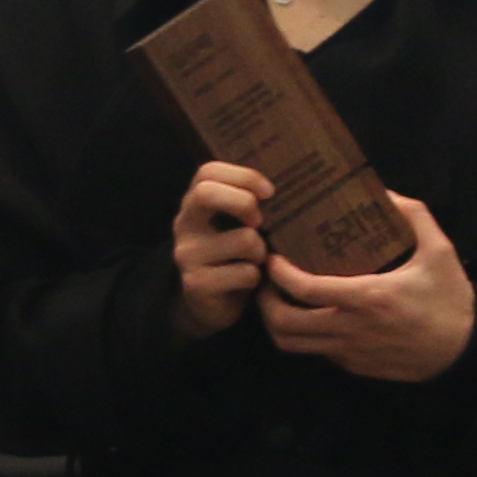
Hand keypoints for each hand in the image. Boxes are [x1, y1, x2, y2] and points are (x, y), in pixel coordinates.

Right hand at [170, 160, 273, 338]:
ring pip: (244, 239)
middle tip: (262, 222)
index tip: (270, 192)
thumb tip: (291, 183)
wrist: (208, 305)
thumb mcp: (234, 224)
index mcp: (195, 204)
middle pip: (207, 194)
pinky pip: (246, 273)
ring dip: (262, 251)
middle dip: (245, 204)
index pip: (208, 172)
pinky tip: (252, 281)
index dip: (245, 176)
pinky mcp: (197, 284)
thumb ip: (248, 202)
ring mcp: (188, 255)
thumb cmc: (232, 256)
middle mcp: (184, 225)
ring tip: (258, 260)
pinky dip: (258, 278)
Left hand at [262, 190, 476, 381]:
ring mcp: (349, 352)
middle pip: (284, 325)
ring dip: (276, 322)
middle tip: (265, 279)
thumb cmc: (450, 300)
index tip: (272, 257)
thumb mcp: (440, 252)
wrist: (464, 352)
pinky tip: (309, 313)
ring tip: (278, 298)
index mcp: (368, 298)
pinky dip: (303, 334)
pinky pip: (315, 352)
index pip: (304, 289)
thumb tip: (385, 193)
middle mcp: (351, 329)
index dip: (278, 274)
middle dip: (264, 301)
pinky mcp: (353, 366)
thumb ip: (415, 216)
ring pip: (292, 345)